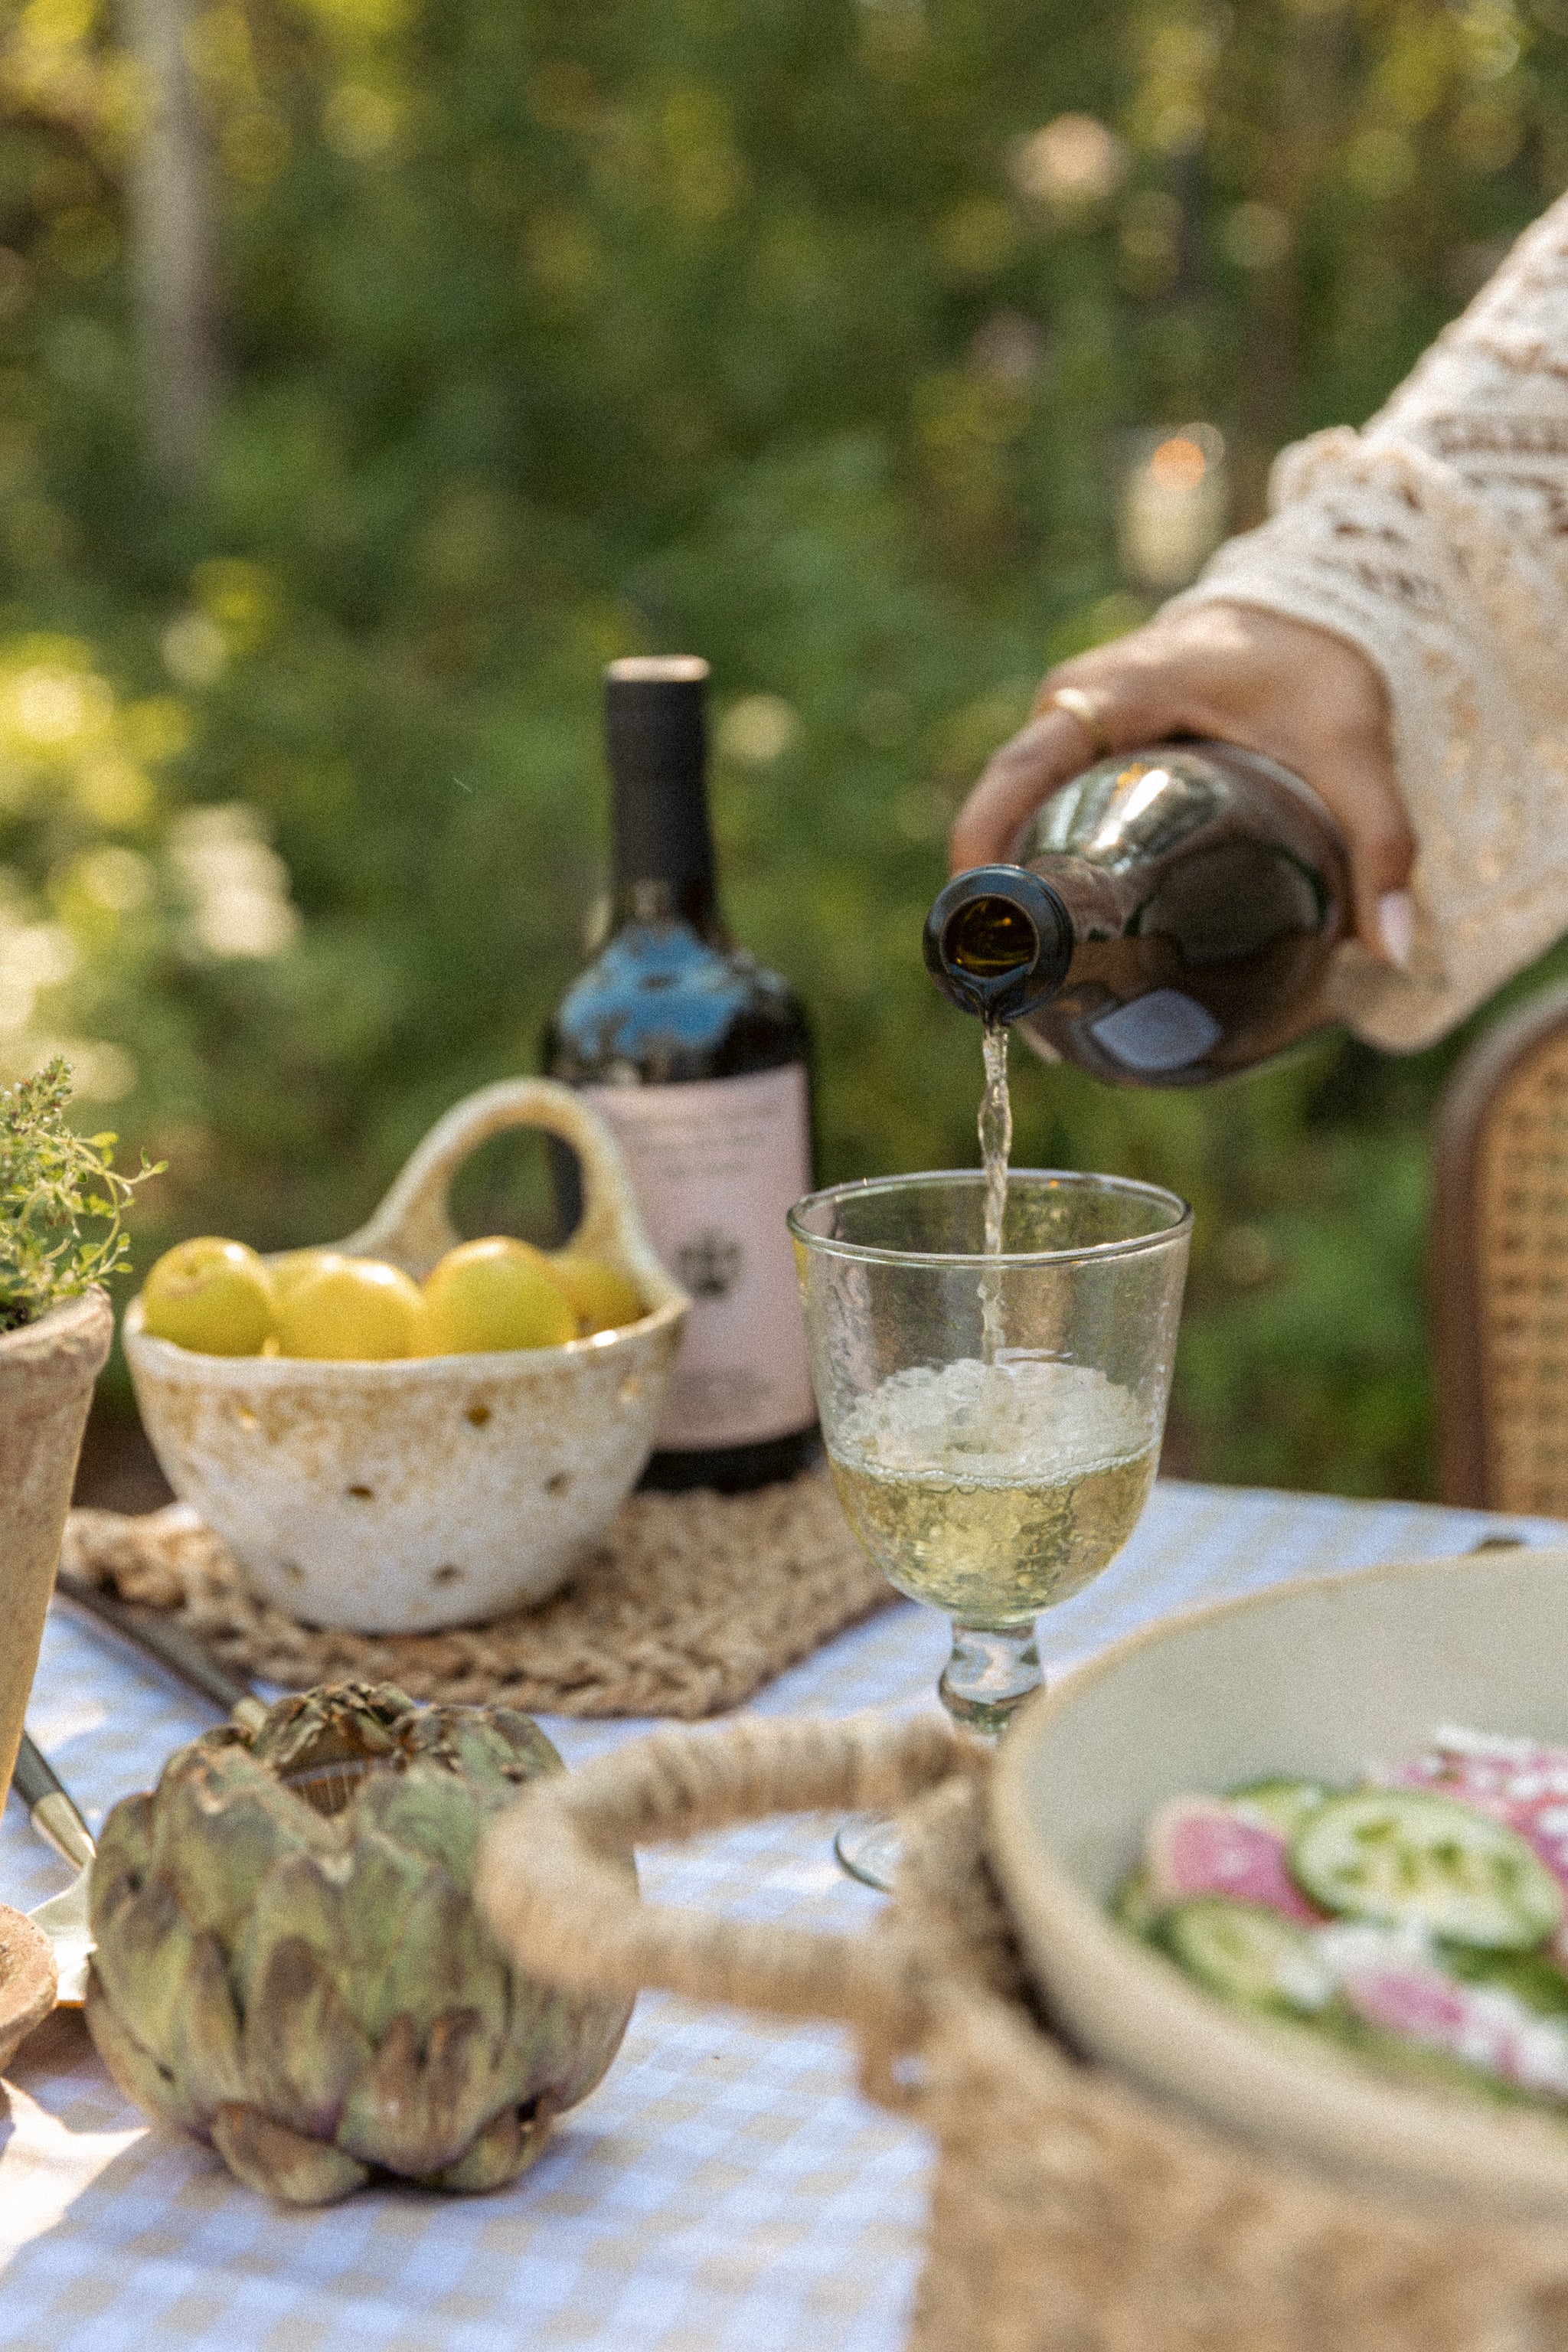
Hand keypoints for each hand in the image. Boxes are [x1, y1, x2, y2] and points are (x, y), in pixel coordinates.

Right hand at [948, 601, 1414, 966]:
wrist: (1308, 609)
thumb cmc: (1317, 664)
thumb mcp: (1352, 743)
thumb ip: (1377, 838)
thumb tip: (1388, 949)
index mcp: (1116, 692)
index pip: (1021, 769)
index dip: (985, 847)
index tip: (981, 928)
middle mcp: (1074, 706)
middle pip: (1003, 805)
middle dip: (992, 899)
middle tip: (1012, 992)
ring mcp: (1073, 728)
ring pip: (1015, 815)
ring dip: (1011, 894)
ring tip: (1026, 991)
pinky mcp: (1086, 752)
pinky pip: (1040, 810)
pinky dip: (1039, 871)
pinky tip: (1058, 946)